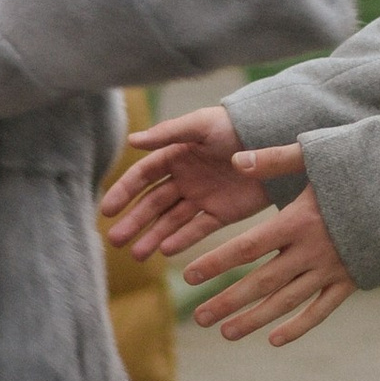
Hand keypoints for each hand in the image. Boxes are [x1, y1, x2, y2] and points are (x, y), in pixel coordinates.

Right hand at [103, 106, 267, 257]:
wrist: (272, 140)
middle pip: (153, 203)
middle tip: (115, 240)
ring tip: (137, 255)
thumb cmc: (234, 126)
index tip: (107, 211)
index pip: (143, 176)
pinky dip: (182, 239)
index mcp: (175, 156)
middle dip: (134, 221)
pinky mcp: (222, 212)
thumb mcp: (200, 125)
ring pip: (171, 220)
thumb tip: (131, 141)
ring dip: (153, 236)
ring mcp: (202, 197)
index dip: (124, 192)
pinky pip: (198, 228)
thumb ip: (167, 133)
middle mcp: (184, 178)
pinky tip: (165, 250)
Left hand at [181, 154, 356, 344]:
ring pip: (287, 301)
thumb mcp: (319, 156)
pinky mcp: (354, 279)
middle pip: (262, 282)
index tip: (188, 276)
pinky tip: (275, 339)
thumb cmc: (365, 165)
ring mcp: (334, 269)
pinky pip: (322, 309)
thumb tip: (234, 159)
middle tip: (198, 318)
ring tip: (226, 332)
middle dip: (228, 300)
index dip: (217, 263)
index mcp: (300, 220)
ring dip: (255, 319)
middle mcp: (313, 250)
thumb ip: (274, 160)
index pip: (248, 247)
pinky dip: (299, 326)